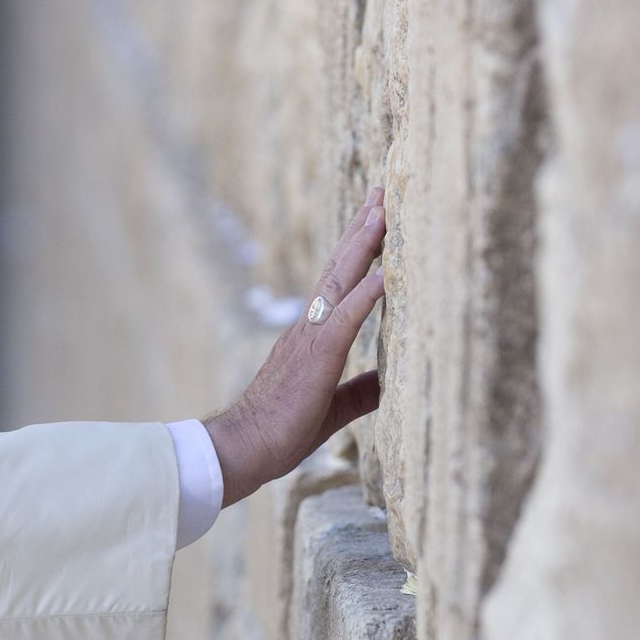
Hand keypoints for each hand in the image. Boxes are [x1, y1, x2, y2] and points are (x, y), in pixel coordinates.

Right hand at [203, 186, 387, 507]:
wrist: (246, 446)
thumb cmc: (283, 430)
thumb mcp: (334, 407)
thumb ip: (362, 390)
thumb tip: (393, 381)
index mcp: (313, 337)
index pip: (340, 284)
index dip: (359, 251)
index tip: (376, 217)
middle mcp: (310, 327)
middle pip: (340, 268)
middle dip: (363, 230)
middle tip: (382, 193)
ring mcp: (310, 337)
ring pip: (340, 281)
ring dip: (363, 246)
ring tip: (383, 213)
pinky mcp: (316, 357)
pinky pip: (343, 319)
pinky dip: (363, 294)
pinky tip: (383, 274)